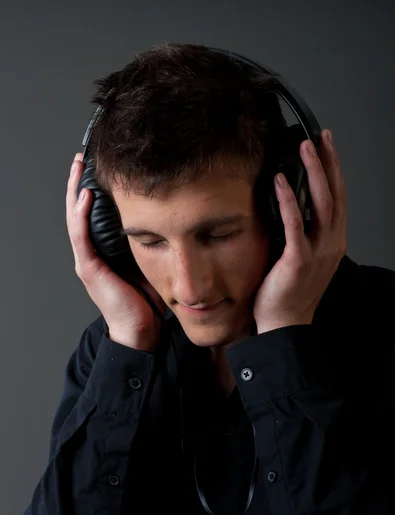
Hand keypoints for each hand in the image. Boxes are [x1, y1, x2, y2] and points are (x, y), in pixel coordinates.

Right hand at [66, 153, 167, 342]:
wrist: (141, 329)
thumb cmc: (146, 299)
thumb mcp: (150, 261)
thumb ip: (152, 241)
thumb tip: (171, 217)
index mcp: (103, 250)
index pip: (93, 214)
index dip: (92, 189)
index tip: (97, 167)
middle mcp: (91, 252)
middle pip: (79, 210)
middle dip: (78, 182)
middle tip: (81, 157)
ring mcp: (88, 260)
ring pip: (75, 218)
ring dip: (75, 191)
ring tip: (78, 167)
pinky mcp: (89, 269)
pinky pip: (82, 237)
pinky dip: (81, 215)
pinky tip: (85, 195)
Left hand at [253, 129, 346, 333]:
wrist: (284, 324)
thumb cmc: (288, 293)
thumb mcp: (302, 258)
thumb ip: (302, 233)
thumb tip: (290, 207)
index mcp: (333, 242)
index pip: (337, 199)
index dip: (334, 171)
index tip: (326, 148)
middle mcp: (331, 243)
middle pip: (334, 194)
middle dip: (328, 162)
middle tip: (320, 138)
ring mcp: (318, 251)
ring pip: (321, 203)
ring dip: (314, 172)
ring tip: (305, 148)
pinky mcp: (299, 259)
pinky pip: (295, 223)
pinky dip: (289, 200)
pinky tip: (281, 181)